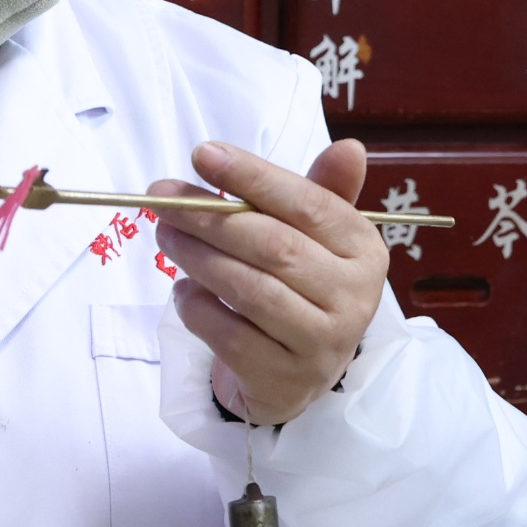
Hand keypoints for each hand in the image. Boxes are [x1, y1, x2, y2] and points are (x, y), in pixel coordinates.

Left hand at [153, 140, 387, 427]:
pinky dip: (198, 309)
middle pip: (275, 247)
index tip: (202, 154)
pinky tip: (184, 291)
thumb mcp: (316, 238)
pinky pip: (229, 336)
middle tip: (162, 198)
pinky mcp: (286, 379)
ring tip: (165, 235)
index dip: (254, 176)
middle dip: (211, 217)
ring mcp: (322, 343)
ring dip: (198, 257)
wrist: (296, 373)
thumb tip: (348, 147)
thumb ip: (318, 192)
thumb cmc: (302, 287)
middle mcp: (354, 297)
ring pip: (250, 290)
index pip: (308, 204)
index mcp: (364, 249)